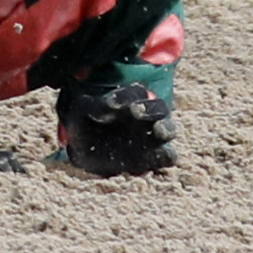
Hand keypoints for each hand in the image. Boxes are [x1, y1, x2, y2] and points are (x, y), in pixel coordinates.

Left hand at [57, 82, 176, 176]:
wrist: (85, 153)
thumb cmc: (84, 124)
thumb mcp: (82, 111)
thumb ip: (95, 106)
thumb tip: (111, 105)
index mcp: (130, 101)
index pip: (137, 93)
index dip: (127, 96)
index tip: (112, 104)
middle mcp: (146, 116)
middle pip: (160, 107)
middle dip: (151, 108)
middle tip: (136, 111)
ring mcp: (153, 137)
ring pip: (170, 128)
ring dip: (166, 127)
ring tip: (158, 131)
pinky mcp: (155, 158)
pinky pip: (169, 156)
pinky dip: (164, 155)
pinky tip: (149, 158)